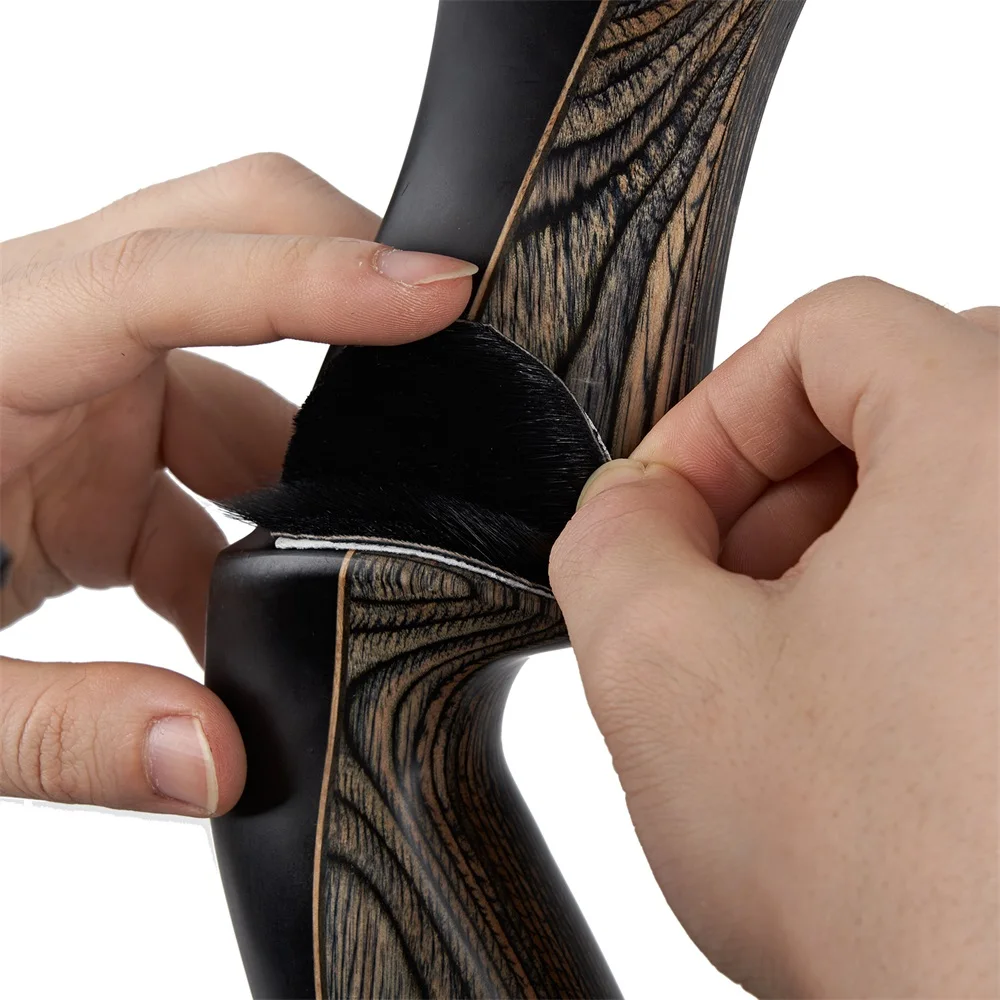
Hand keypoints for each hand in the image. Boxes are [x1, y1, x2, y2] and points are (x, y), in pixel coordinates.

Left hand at [0, 153, 474, 817]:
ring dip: (309, 463)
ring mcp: (73, 389)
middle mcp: (38, 345)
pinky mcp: (93, 445)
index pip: (160, 276)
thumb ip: (60, 730)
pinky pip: (212, 473)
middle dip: (348, 277)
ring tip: (370, 541)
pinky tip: (259, 626)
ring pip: (242, 381)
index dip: (312, 276)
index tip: (438, 291)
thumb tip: (220, 758)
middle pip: (222, 242)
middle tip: (462, 336)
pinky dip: (252, 544)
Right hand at [551, 278, 997, 997]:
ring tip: (787, 673)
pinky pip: (997, 570)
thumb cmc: (906, 884)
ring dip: (841, 562)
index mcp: (998, 430)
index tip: (665, 513)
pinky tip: (871, 711)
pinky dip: (920, 612)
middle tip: (712, 597)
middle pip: (894, 403)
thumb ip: (604, 541)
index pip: (830, 329)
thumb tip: (627, 509)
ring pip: (951, 492)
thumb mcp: (663, 672)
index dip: (713, 417)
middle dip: (771, 498)